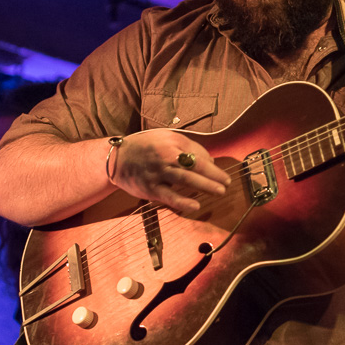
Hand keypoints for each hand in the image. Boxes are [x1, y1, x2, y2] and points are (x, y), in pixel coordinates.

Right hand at [111, 129, 230, 212]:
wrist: (117, 158)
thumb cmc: (147, 147)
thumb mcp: (167, 138)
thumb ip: (189, 148)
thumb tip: (210, 161)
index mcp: (171, 143)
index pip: (197, 155)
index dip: (212, 167)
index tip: (224, 176)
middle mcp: (165, 157)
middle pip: (194, 166)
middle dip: (213, 176)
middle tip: (227, 184)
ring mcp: (157, 173)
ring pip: (185, 179)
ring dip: (204, 185)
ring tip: (219, 191)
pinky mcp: (150, 189)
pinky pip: (168, 196)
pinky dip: (182, 202)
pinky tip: (195, 206)